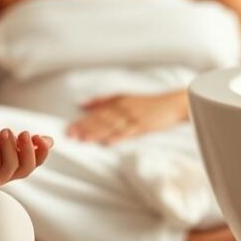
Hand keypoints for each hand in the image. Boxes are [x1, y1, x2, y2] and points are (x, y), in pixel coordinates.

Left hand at [0, 129, 51, 189]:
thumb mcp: (2, 148)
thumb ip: (21, 144)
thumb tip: (49, 140)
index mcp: (13, 169)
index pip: (35, 164)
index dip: (41, 152)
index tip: (39, 136)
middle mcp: (6, 177)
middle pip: (25, 169)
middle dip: (28, 151)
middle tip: (25, 133)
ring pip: (9, 168)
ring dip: (10, 148)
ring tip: (5, 131)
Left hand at [66, 91, 187, 143]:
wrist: (171, 104)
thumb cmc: (146, 103)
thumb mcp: (123, 98)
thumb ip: (102, 101)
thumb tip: (82, 104)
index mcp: (117, 102)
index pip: (96, 113)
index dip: (82, 121)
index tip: (69, 129)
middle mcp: (123, 108)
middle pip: (101, 119)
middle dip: (85, 128)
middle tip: (71, 135)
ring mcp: (133, 117)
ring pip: (112, 126)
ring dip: (97, 133)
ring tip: (84, 140)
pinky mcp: (143, 125)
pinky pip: (129, 132)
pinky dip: (119, 137)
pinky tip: (109, 142)